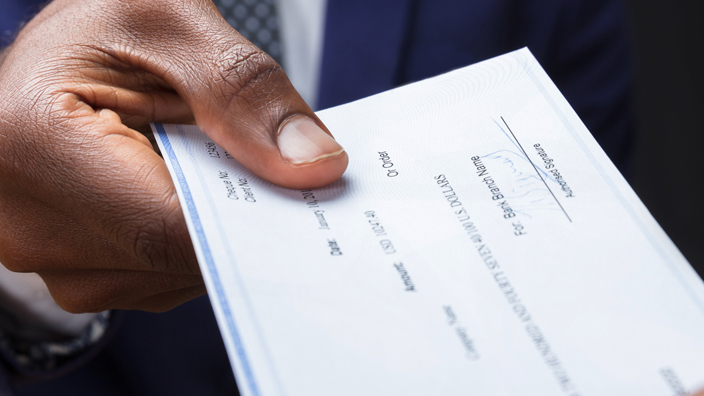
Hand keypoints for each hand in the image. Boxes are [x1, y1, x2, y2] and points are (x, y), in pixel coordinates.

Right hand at [0, 0, 347, 312]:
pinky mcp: (69, 258)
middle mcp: (24, 215)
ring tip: (221, 170)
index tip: (312, 209)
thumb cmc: (103, 22)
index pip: (166, 226)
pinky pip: (151, 275)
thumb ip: (245, 93)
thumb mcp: (172, 22)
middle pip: (168, 257)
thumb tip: (314, 167)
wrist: (64, 50)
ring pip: (166, 276)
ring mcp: (43, 247)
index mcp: (31, 142)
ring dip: (214, 233)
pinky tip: (194, 192)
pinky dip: (188, 241)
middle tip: (284, 181)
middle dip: (240, 225)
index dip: (251, 223)